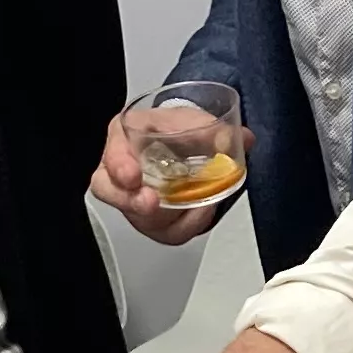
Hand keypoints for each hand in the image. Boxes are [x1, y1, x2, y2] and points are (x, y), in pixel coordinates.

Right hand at [93, 114, 227, 245]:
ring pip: (140, 219)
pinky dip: (186, 225)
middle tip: (151, 201)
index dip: (118, 166)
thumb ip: (213, 128)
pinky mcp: (152, 220)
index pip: (111, 152)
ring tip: (199, 206)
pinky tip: (200, 212)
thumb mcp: (192, 120)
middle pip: (110, 193)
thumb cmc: (176, 129)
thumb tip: (242, 139)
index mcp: (124, 138)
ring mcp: (133, 199)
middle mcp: (121, 171)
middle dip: (132, 202)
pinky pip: (164, 232)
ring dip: (170, 217)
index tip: (132, 175)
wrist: (182, 144)